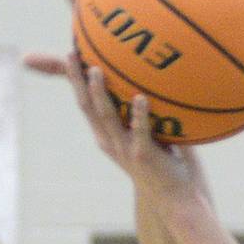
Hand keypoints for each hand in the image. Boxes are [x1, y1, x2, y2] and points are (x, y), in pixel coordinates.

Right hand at [25, 0, 210, 209]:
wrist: (177, 200)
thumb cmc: (168, 161)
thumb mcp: (154, 128)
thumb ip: (151, 104)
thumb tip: (157, 72)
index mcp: (106, 128)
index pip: (82, 91)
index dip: (70, 66)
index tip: (66, 43)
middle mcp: (109, 136)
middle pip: (84, 101)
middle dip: (74, 74)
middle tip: (68, 47)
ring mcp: (124, 147)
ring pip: (105, 116)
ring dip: (97, 92)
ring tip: (92, 67)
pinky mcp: (145, 156)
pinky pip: (141, 132)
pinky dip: (140, 115)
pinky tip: (142, 98)